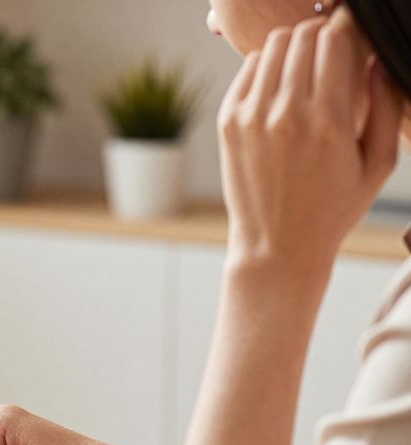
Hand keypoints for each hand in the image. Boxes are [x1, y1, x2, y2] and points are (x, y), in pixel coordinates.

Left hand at [217, 9, 402, 281]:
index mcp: (329, 122)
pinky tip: (282, 80)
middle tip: (335, 46)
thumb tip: (377, 62)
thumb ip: (387, 108)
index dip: (350, 29)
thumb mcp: (378, 164)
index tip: (357, 35)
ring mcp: (251, 117)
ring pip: (273, 47)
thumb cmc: (333, 209)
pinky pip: (248, 69)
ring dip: (295, 44)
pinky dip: (267, 63)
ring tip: (309, 62)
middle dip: (324, 32)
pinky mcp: (228, 123)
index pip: (337, 42)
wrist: (276, 245)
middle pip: (304, 37)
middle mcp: (286, 114)